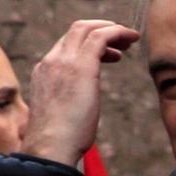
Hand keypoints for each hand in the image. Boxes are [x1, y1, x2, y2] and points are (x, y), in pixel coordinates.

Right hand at [20, 19, 139, 166]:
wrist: (51, 146)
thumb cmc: (60, 140)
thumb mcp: (62, 113)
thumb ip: (67, 101)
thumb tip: (76, 108)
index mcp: (44, 72)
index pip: (67, 45)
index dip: (90, 43)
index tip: (111, 53)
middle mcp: (51, 61)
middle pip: (76, 31)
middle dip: (102, 29)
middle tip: (124, 39)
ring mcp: (63, 62)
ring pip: (86, 29)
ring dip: (112, 29)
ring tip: (131, 39)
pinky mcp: (81, 67)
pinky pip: (100, 37)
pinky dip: (116, 32)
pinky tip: (131, 37)